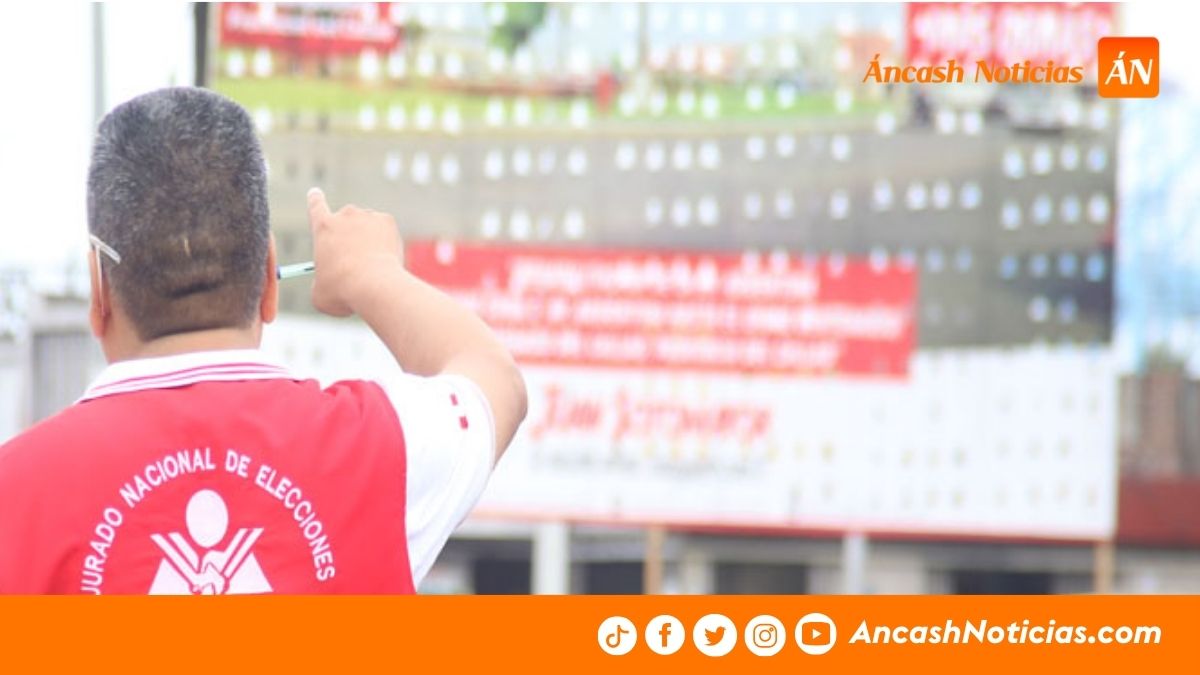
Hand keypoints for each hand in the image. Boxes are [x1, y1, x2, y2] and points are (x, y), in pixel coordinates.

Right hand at [306, 187, 404, 316]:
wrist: (375, 286)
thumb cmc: (343, 291)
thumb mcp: (319, 294)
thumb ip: (321, 282)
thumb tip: (328, 284)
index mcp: (322, 227)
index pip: (315, 205)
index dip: (315, 200)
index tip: (315, 193)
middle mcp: (344, 215)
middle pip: (345, 220)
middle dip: (348, 236)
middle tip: (354, 261)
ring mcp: (367, 215)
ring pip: (366, 227)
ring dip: (367, 240)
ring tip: (370, 265)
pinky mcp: (387, 220)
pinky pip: (384, 231)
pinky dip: (384, 243)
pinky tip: (383, 259)